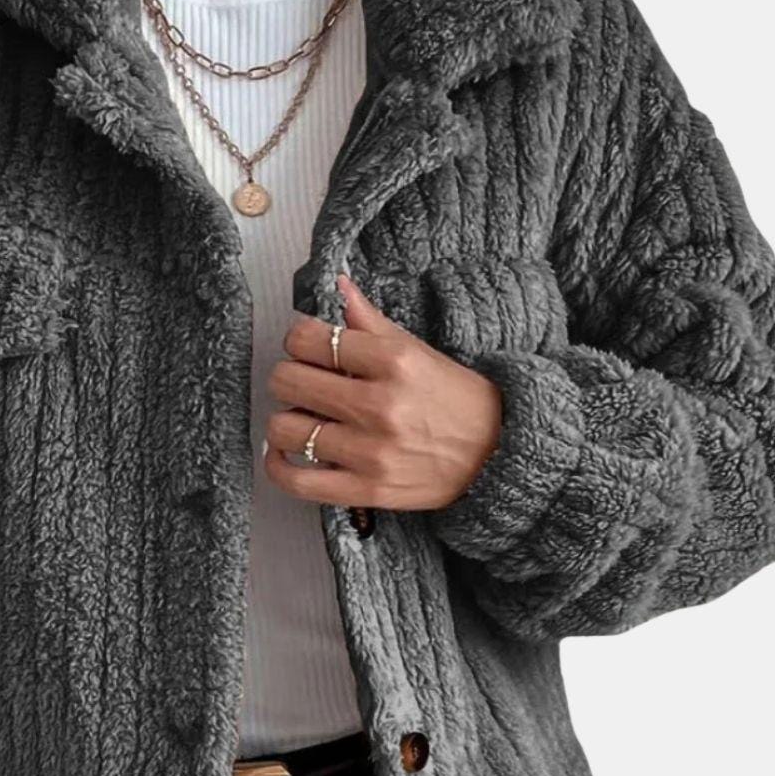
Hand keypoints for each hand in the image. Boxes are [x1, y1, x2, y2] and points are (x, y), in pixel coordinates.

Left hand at [263, 274, 502, 511]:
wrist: (498, 455)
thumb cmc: (456, 400)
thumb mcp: (418, 352)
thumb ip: (371, 322)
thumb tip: (339, 285)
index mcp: (393, 362)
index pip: (309, 339)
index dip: (298, 340)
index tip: (308, 348)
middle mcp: (379, 405)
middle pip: (288, 381)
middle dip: (289, 378)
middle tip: (304, 384)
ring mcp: (370, 452)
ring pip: (285, 429)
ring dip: (285, 421)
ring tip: (303, 420)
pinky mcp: (366, 490)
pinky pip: (297, 480)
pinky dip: (278, 466)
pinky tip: (285, 454)